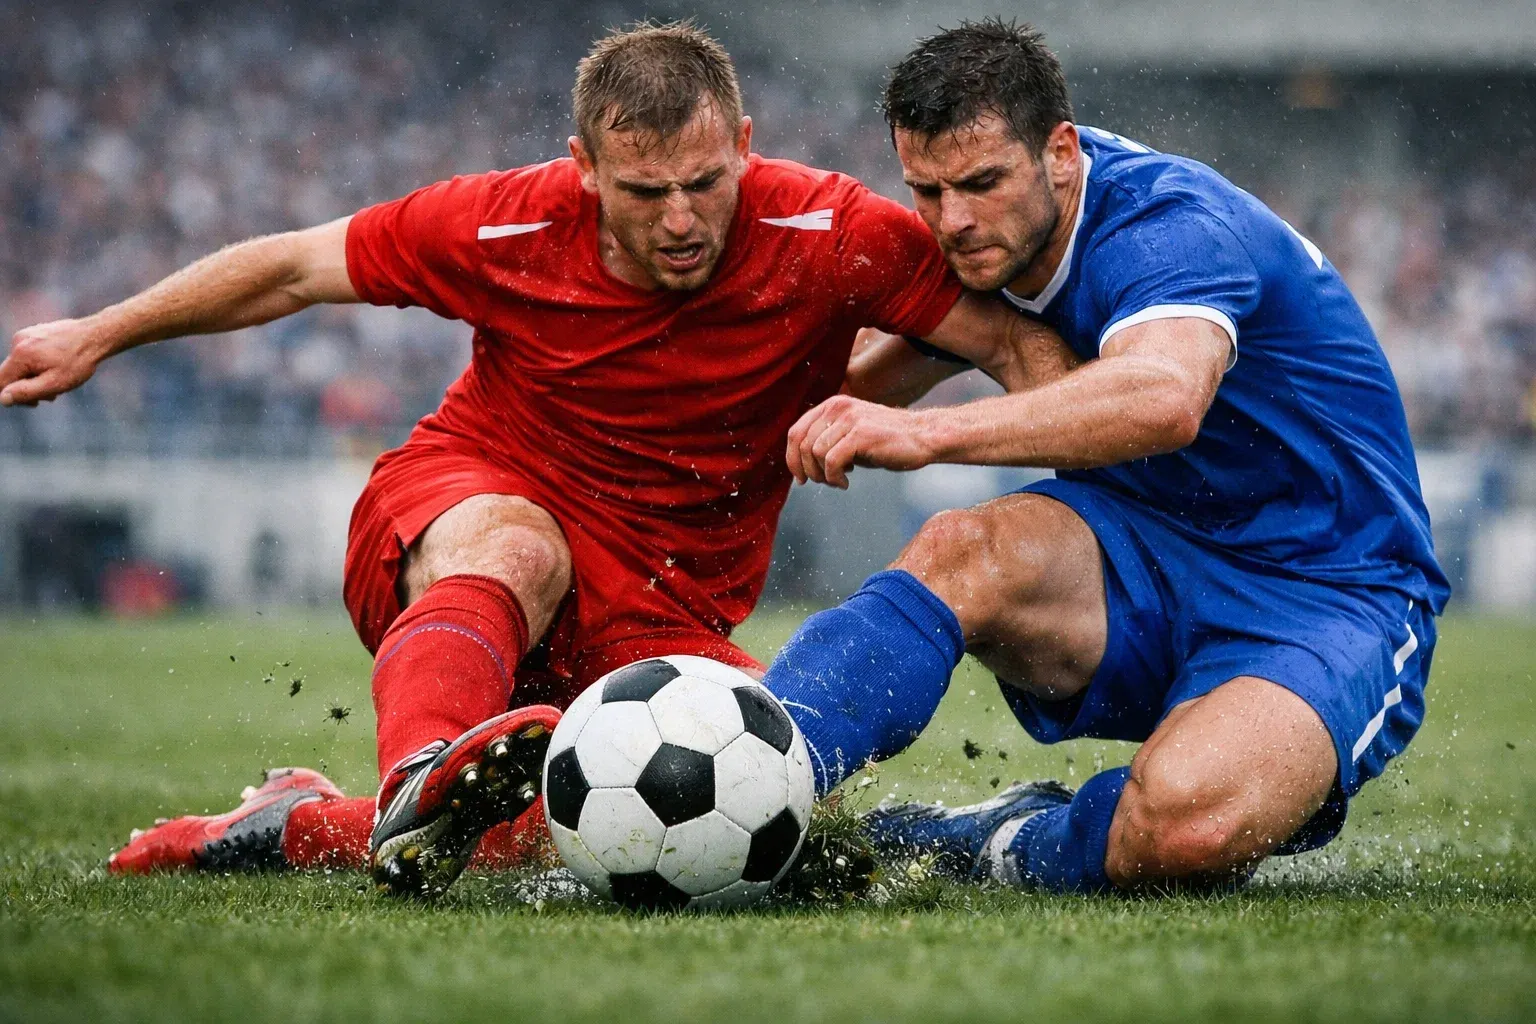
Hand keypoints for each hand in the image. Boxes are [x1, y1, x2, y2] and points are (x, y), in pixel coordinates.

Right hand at [0, 318, 106, 406]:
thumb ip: (26, 392)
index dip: (14, 395)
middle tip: (51, 396)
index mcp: (20, 354)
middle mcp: (18, 341)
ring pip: (22, 365)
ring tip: (59, 381)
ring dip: (36, 377)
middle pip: (11, 373)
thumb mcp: (54, 383)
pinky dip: (40, 365)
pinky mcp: (35, 332)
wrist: (96, 336)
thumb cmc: (78, 362)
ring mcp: (27, 334)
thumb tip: (3, 399)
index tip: (35, 401)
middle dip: (28, 387)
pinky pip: (30, 355)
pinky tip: (57, 368)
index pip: (1, 381)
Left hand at [785, 394, 934, 488]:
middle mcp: (838, 407)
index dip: (792, 458)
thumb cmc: (887, 441)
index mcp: (832, 405)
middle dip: (807, 471)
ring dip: (823, 476)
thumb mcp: (851, 435)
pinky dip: (834, 478)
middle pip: (801, 444)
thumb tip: (801, 463)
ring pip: (815, 454)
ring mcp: (849, 419)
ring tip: (839, 481)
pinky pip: (831, 461)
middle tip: (823, 483)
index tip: (800, 478)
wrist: (923, 437)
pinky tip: (847, 483)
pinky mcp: (861, 434)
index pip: (796, 432)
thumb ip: (828, 441)